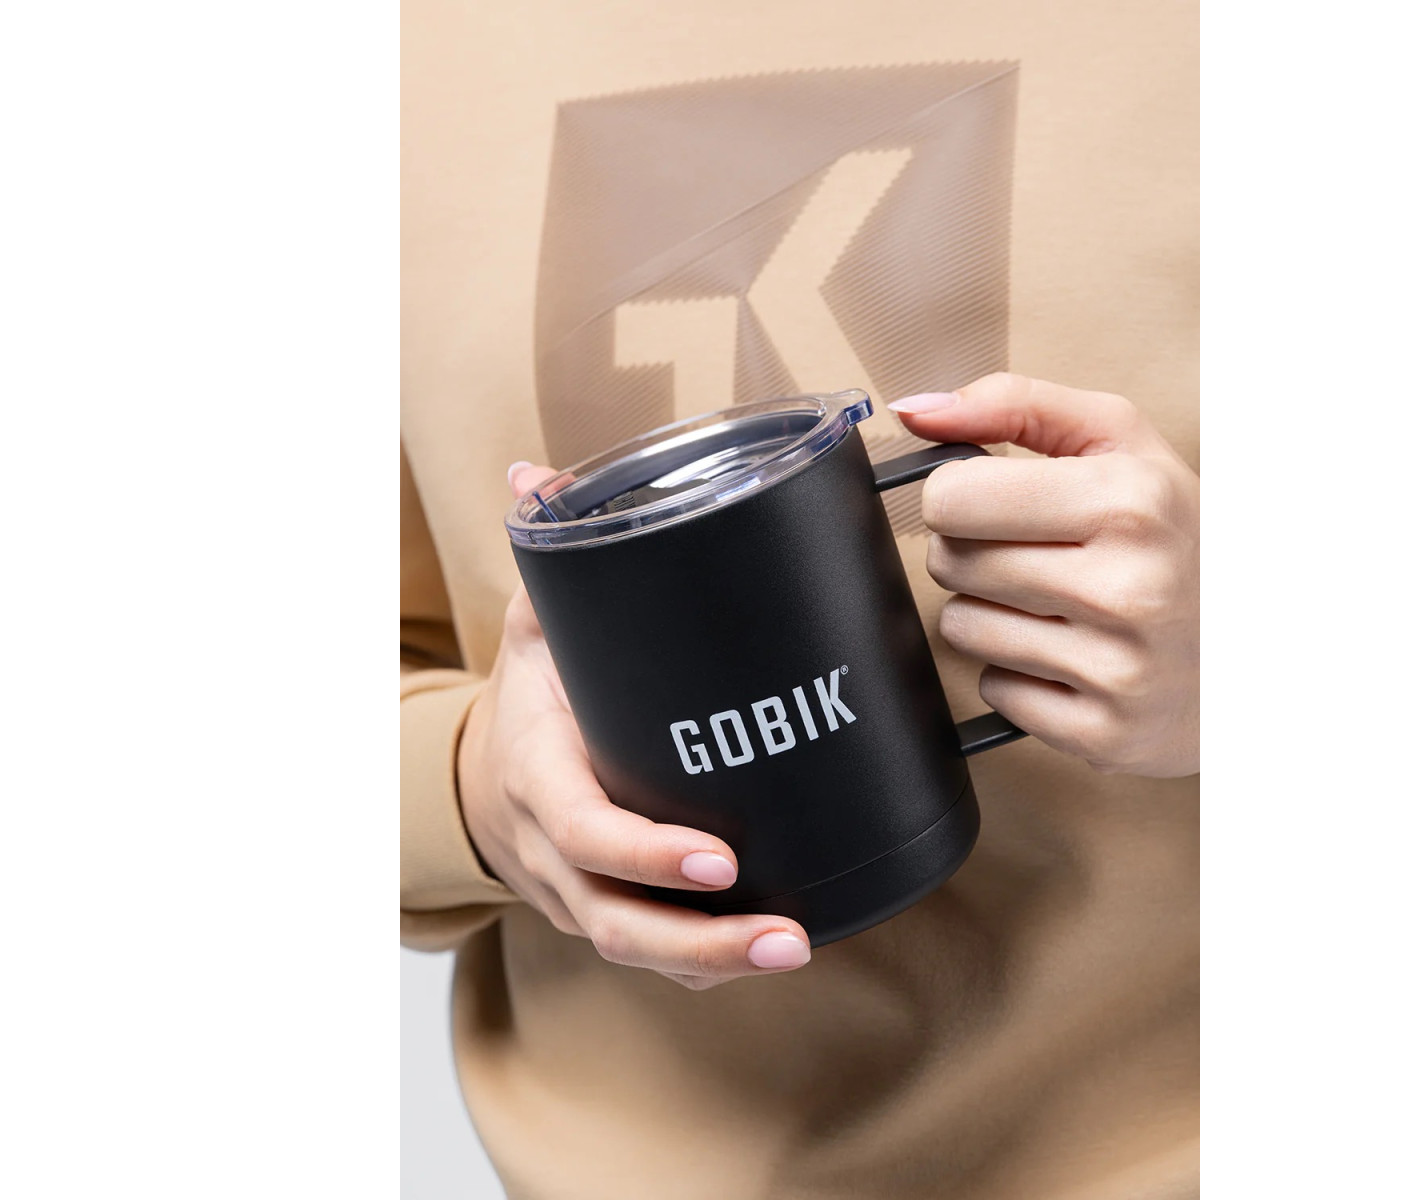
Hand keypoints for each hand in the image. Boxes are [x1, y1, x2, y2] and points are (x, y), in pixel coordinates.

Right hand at [455, 462, 812, 988]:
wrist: (488, 773)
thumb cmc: (531, 695)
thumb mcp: (532, 624)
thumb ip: (550, 556)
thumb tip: (535, 474)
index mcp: (541, 778)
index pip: (585, 832)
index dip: (646, 856)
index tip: (720, 861)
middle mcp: (556, 854)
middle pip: (619, 923)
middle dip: (704, 942)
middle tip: (790, 936)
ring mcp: (581, 894)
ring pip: (641, 952)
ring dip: (719, 963)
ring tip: (801, 946)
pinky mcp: (612, 911)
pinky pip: (657, 955)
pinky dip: (709, 964)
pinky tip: (781, 946)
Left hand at [891, 374, 1198, 776]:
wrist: (1262, 649)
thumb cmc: (1177, 534)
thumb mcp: (1120, 443)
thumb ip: (1014, 405)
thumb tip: (914, 411)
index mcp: (1127, 501)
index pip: (952, 497)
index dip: (961, 495)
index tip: (995, 501)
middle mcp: (1125, 587)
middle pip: (951, 561)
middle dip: (976, 552)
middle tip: (1038, 553)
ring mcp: (1116, 668)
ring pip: (962, 628)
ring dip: (992, 614)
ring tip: (1059, 605)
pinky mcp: (1103, 732)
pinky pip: (994, 690)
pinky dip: (1019, 675)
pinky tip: (1072, 656)